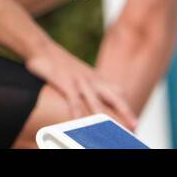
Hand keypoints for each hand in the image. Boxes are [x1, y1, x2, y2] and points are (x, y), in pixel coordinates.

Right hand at [23, 41, 137, 128]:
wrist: (42, 47)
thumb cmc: (60, 62)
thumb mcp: (83, 71)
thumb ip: (97, 81)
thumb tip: (114, 90)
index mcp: (96, 78)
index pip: (117, 92)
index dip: (125, 106)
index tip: (134, 121)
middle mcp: (91, 80)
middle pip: (113, 97)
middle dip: (125, 112)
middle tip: (135, 126)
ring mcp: (79, 81)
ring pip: (95, 101)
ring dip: (103, 116)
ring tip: (110, 129)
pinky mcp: (65, 82)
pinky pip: (73, 99)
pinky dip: (76, 111)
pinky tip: (77, 122)